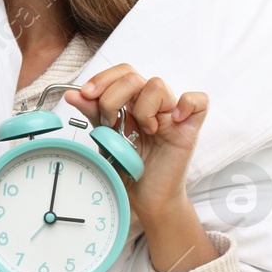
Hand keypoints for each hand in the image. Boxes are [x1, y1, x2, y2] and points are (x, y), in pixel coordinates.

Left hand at [63, 64, 208, 224]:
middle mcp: (152, 103)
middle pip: (134, 76)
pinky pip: (198, 101)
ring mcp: (172, 113)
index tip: (87, 94)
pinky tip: (170, 123)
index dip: (103, 78)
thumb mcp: (105, 138)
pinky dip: (185, 105)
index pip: (122, 72)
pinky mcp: (190, 127)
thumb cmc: (129, 169)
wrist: (145, 199)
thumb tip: (73, 93)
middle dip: (113, 97)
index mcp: (131, 102)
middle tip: (110, 123)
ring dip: (142, 109)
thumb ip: (92, 114)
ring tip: (143, 131)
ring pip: (158, 85)